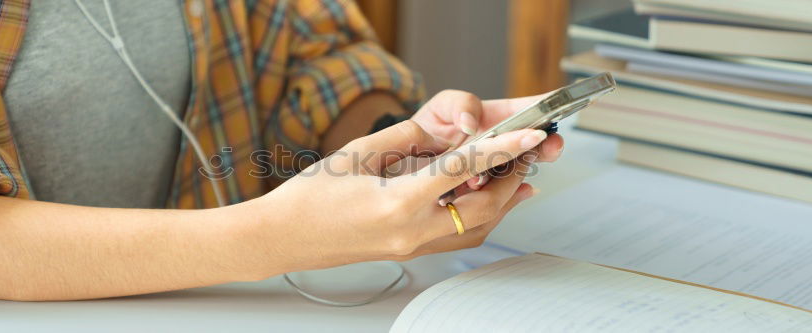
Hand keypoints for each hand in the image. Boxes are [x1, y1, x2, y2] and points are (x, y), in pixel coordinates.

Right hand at [257, 121, 546, 270]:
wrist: (284, 237)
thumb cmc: (310, 197)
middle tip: (526, 154)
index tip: (528, 136)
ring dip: (503, 202)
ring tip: (519, 177)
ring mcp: (411, 246)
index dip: (502, 150)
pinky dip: (483, 218)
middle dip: (511, 178)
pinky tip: (488, 202)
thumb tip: (437, 133)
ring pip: (478, 228)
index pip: (464, 170)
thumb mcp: (355, 153)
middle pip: (483, 207)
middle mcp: (411, 231)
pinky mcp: (409, 251)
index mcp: (397, 202)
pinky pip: (459, 237)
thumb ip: (403, 137)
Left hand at [408, 90, 564, 187]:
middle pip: (533, 146)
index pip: (529, 110)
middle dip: (545, 146)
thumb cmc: (428, 129)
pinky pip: (492, 196)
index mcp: (499, 119)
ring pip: (514, 174)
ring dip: (511, 172)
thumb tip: (472, 123)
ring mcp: (493, 171)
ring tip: (487, 167)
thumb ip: (460, 104)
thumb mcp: (442, 106)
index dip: (549, 107)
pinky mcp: (480, 194)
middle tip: (549, 146)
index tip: (562, 104)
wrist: (406, 162)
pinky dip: (487, 191)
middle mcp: (501, 146)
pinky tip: (474, 185)